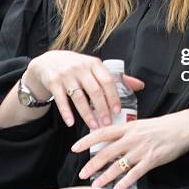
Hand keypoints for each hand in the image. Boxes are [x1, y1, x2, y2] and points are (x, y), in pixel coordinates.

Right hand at [23, 50, 143, 128]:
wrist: (49, 61)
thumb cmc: (78, 67)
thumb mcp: (95, 67)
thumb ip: (116, 77)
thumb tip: (140, 85)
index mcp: (94, 64)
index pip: (108, 81)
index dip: (113, 97)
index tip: (117, 111)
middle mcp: (81, 68)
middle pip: (95, 91)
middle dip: (102, 109)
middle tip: (107, 124)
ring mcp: (66, 75)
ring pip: (78, 97)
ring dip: (87, 114)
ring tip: (94, 127)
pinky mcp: (53, 82)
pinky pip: (60, 100)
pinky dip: (66, 112)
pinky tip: (71, 123)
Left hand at [71, 108, 188, 188]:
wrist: (183, 128)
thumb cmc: (162, 127)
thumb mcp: (141, 125)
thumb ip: (126, 133)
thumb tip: (111, 140)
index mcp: (129, 127)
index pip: (103, 133)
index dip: (88, 140)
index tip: (76, 147)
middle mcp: (132, 138)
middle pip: (107, 151)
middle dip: (92, 163)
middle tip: (82, 173)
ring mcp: (142, 149)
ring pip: (119, 164)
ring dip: (105, 176)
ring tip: (96, 184)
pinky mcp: (152, 160)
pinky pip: (135, 172)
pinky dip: (125, 182)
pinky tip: (118, 188)